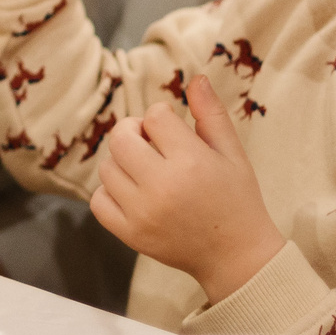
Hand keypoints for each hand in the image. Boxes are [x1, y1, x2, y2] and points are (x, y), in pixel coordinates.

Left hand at [89, 75, 285, 304]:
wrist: (236, 256)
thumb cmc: (237, 199)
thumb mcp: (232, 153)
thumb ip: (212, 114)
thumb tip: (196, 79)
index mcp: (191, 162)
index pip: (155, 116)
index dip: (163, 117)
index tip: (174, 130)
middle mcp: (162, 187)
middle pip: (121, 137)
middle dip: (134, 131)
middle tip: (152, 143)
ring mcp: (143, 213)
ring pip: (108, 167)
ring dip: (123, 162)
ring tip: (147, 170)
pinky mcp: (131, 234)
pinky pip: (99, 201)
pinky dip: (111, 192)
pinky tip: (134, 192)